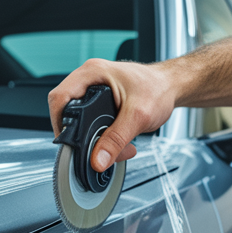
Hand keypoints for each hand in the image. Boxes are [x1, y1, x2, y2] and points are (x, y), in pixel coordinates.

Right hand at [48, 59, 179, 171]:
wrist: (172, 86)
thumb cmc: (158, 88)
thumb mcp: (138, 116)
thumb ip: (117, 140)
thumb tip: (98, 159)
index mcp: (93, 73)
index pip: (59, 97)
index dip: (58, 122)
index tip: (67, 142)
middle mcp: (90, 79)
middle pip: (67, 111)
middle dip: (80, 135)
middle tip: (93, 149)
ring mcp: (94, 89)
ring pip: (80, 119)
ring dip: (94, 138)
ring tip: (114, 147)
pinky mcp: (101, 99)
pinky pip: (91, 121)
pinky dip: (102, 135)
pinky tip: (116, 139)